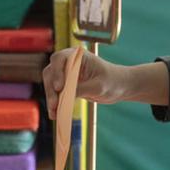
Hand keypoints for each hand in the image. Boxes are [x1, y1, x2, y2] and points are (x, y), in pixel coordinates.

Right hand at [43, 49, 169, 119]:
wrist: (119, 86)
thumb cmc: (112, 81)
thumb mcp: (98, 86)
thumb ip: (81, 89)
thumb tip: (64, 96)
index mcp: (77, 55)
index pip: (60, 59)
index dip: (56, 72)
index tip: (59, 87)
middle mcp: (68, 62)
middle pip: (51, 72)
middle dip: (51, 89)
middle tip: (54, 104)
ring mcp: (66, 73)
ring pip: (50, 84)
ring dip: (51, 98)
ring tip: (54, 113)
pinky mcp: (66, 85)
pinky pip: (56, 93)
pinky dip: (54, 103)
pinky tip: (55, 114)